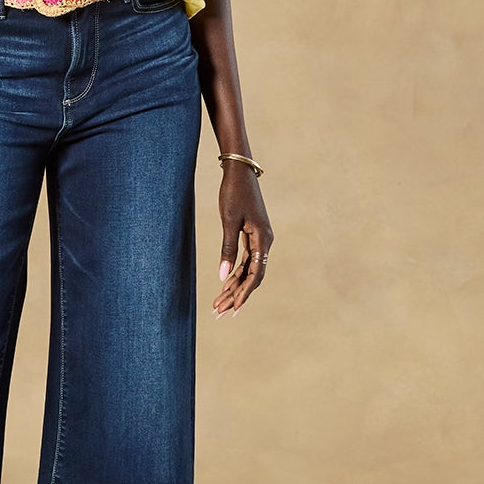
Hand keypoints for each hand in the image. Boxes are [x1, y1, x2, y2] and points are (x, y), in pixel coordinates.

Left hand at [213, 162, 270, 315]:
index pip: (256, 274)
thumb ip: (227, 249)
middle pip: (253, 276)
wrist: (240, 172)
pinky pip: (246, 260)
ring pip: (249, 270)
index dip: (245, 293)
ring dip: (234, 287)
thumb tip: (222, 276)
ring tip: (219, 303)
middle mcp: (265, 242)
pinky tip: (225, 285)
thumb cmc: (234, 193)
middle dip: (236, 295)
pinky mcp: (252, 235)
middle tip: (219, 312)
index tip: (235, 309)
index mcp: (263, 239)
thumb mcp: (229, 221)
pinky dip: (236, 273)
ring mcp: (259, 239)